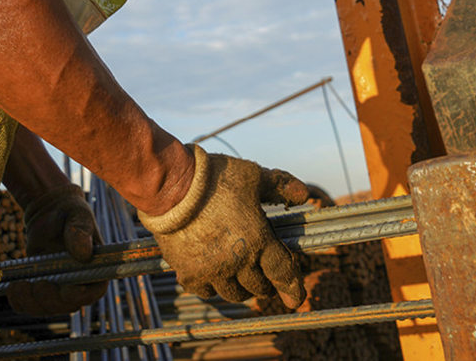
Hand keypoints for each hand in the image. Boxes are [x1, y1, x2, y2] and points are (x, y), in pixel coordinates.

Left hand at [5, 184, 107, 315]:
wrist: (50, 213)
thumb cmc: (70, 212)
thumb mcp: (77, 216)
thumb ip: (81, 232)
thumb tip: (84, 255)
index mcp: (97, 269)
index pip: (92, 292)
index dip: (80, 296)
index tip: (67, 289)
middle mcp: (80, 284)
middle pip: (67, 305)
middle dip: (50, 300)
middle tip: (37, 284)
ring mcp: (60, 290)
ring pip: (47, 309)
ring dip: (31, 303)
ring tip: (17, 285)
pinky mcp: (42, 290)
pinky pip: (31, 305)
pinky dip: (20, 301)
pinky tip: (12, 287)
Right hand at [138, 146, 308, 307]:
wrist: (171, 188)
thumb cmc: (214, 178)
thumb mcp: (253, 175)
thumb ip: (280, 185)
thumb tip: (304, 194)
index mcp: (258, 240)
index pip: (282, 273)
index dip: (292, 289)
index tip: (295, 300)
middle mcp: (238, 261)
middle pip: (259, 287)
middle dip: (265, 284)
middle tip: (264, 279)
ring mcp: (212, 271)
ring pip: (234, 293)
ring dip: (241, 288)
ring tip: (240, 278)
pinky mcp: (189, 273)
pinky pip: (207, 291)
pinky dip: (214, 287)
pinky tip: (214, 275)